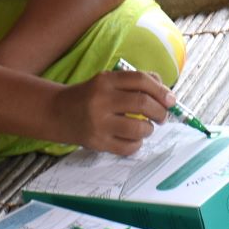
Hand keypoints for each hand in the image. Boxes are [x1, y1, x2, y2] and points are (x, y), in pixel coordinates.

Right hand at [53, 69, 174, 154]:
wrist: (57, 113)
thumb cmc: (90, 96)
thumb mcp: (108, 81)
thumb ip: (135, 81)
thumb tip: (165, 91)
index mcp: (106, 81)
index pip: (140, 80)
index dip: (161, 90)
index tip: (171, 100)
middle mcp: (101, 100)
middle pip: (142, 103)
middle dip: (160, 111)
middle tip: (162, 116)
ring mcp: (98, 123)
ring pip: (138, 128)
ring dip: (149, 129)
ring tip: (147, 128)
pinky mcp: (97, 142)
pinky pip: (128, 148)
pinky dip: (137, 144)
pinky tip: (134, 139)